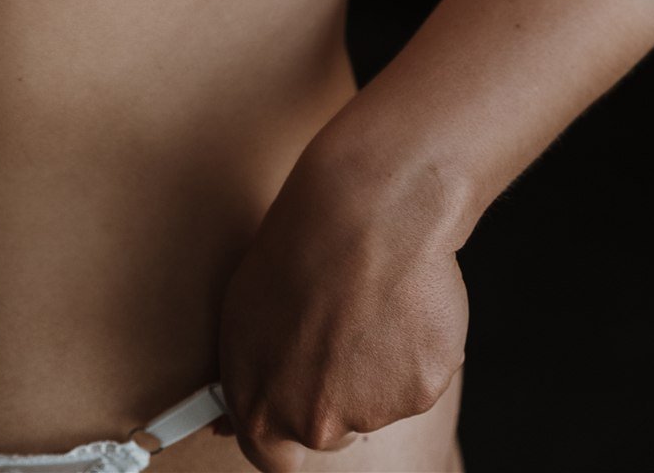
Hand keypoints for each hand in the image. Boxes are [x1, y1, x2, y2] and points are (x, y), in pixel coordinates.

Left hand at [215, 141, 468, 468]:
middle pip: (329, 431)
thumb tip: (234, 419)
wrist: (367, 206)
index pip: (272, 457)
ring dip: (380, 364)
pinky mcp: (418, 391)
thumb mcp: (247, 310)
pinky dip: (416, 347)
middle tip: (344, 325)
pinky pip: (419, 378)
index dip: (287, 427)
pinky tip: (403, 300)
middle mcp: (310, 420)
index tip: (300, 399)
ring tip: (373, 299)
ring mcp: (367, 411)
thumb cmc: (303, 242)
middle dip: (339, 389)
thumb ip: (250, 372)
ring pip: (378, 401)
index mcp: (258, 404)